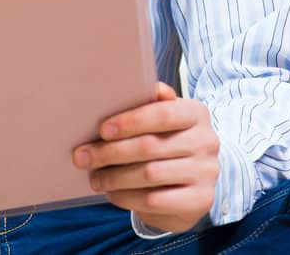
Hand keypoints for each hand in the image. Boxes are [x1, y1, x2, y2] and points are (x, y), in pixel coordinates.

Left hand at [72, 83, 218, 235]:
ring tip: (94, 178)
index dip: (131, 121)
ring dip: (115, 177)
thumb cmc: (167, 144)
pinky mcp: (201, 200)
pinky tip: (112, 193)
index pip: (164, 113)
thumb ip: (149, 105)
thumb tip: (126, 88)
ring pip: (150, 174)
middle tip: (82, 157)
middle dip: (110, 152)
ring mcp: (206, 172)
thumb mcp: (164, 122)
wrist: (190, 188)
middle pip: (150, 146)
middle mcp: (207, 141)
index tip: (102, 129)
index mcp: (196, 113)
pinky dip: (127, 197)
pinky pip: (155, 200)